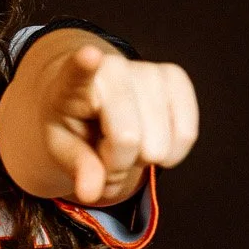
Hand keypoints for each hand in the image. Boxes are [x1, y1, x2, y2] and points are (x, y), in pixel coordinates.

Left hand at [32, 44, 197, 204]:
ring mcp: (147, 69)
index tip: (88, 55)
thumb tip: (90, 193)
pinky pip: (187, 134)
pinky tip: (152, 144)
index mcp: (71, 83)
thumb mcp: (61, 148)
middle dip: (117, 163)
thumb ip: (77, 167)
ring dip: (142, 161)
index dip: (85, 65)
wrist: (93, 99)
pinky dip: (171, 154)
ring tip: (123, 145)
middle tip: (104, 152)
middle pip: (129, 139)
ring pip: (159, 145)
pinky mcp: (175, 76)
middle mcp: (111, 68)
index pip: (77, 72)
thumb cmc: (73, 124)